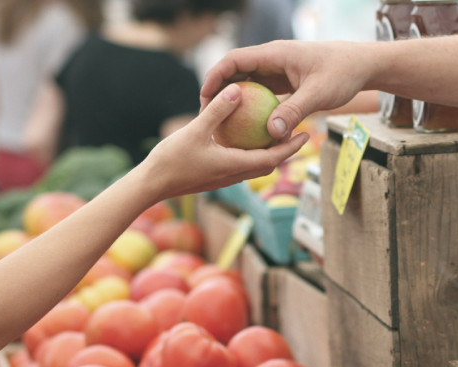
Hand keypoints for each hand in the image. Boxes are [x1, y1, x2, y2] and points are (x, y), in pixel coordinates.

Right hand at [139, 82, 309, 201]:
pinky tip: (244, 138)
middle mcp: (234, 175)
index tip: (306, 135)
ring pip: (254, 165)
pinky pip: (240, 164)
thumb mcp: (195, 131)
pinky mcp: (214, 176)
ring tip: (277, 134)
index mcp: (235, 166)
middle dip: (285, 150)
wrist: (150, 186)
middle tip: (299, 133)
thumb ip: (217, 111)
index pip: (272, 158)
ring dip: (269, 153)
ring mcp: (224, 178)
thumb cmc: (171, 160)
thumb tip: (237, 90)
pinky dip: (250, 153)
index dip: (291, 147)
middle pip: (268, 164)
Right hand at [200, 40, 374, 140]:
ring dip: (235, 101)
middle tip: (207, 116)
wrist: (362, 66)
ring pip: (248, 83)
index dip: (215, 77)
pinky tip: (248, 129)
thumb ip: (294, 112)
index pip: (234, 60)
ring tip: (222, 124)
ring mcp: (278, 70)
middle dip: (219, 91)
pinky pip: (262, 93)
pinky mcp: (285, 81)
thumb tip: (271, 133)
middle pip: (236, 72)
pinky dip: (253, 108)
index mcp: (275, 54)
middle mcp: (273, 60)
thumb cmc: (343, 73)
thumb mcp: (319, 94)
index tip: (204, 98)